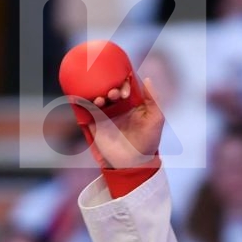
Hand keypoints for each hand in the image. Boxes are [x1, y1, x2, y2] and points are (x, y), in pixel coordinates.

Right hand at [59, 40, 163, 169]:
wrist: (133, 162)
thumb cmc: (148, 141)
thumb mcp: (156, 119)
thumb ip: (154, 99)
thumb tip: (148, 79)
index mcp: (133, 103)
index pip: (126, 86)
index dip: (124, 83)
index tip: (125, 91)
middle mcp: (119, 106)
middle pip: (112, 89)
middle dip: (111, 88)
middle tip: (113, 94)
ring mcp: (107, 114)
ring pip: (100, 97)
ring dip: (99, 95)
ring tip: (102, 100)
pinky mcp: (96, 123)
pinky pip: (88, 109)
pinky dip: (85, 102)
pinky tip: (88, 101)